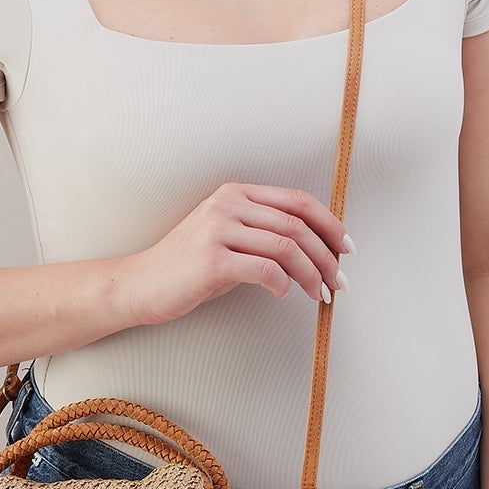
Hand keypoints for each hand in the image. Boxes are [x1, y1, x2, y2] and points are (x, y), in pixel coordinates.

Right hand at [124, 182, 353, 326]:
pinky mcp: (213, 260)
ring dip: (312, 274)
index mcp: (236, 194)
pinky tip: (283, 294)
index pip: (298, 201)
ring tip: (320, 294)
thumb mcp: (229, 239)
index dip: (330, 224)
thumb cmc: (188, 268)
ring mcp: (218, 230)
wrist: (141, 285)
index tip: (347, 249)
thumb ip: (264, 235)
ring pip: (287, 247)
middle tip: (340, 281)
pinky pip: (266, 270)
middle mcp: (228, 205)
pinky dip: (284, 284)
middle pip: (297, 225)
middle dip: (327, 256)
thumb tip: (315, 250)